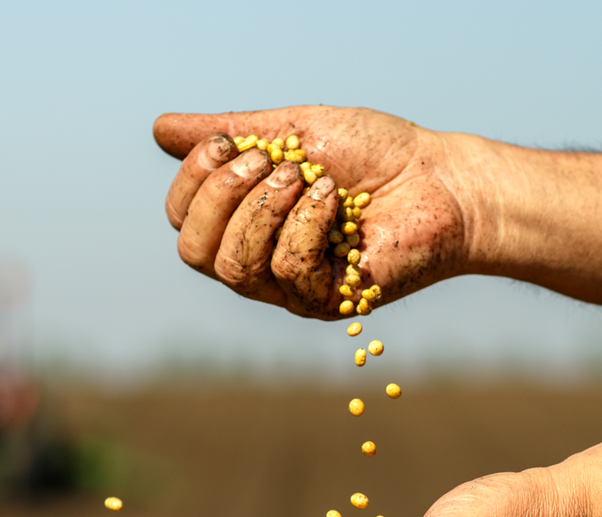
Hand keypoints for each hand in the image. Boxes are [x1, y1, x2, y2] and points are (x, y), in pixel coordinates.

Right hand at [153, 106, 473, 317]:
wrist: (441, 179)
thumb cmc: (377, 153)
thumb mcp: (295, 130)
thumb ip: (232, 132)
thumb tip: (160, 129)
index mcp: (245, 220)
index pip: (182, 219)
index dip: (193, 180)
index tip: (230, 144)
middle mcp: (259, 259)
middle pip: (192, 250)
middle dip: (220, 196)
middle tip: (270, 162)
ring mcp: (289, 286)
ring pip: (232, 267)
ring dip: (263, 210)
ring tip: (308, 178)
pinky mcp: (325, 301)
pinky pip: (285, 271)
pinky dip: (305, 226)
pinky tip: (335, 203)